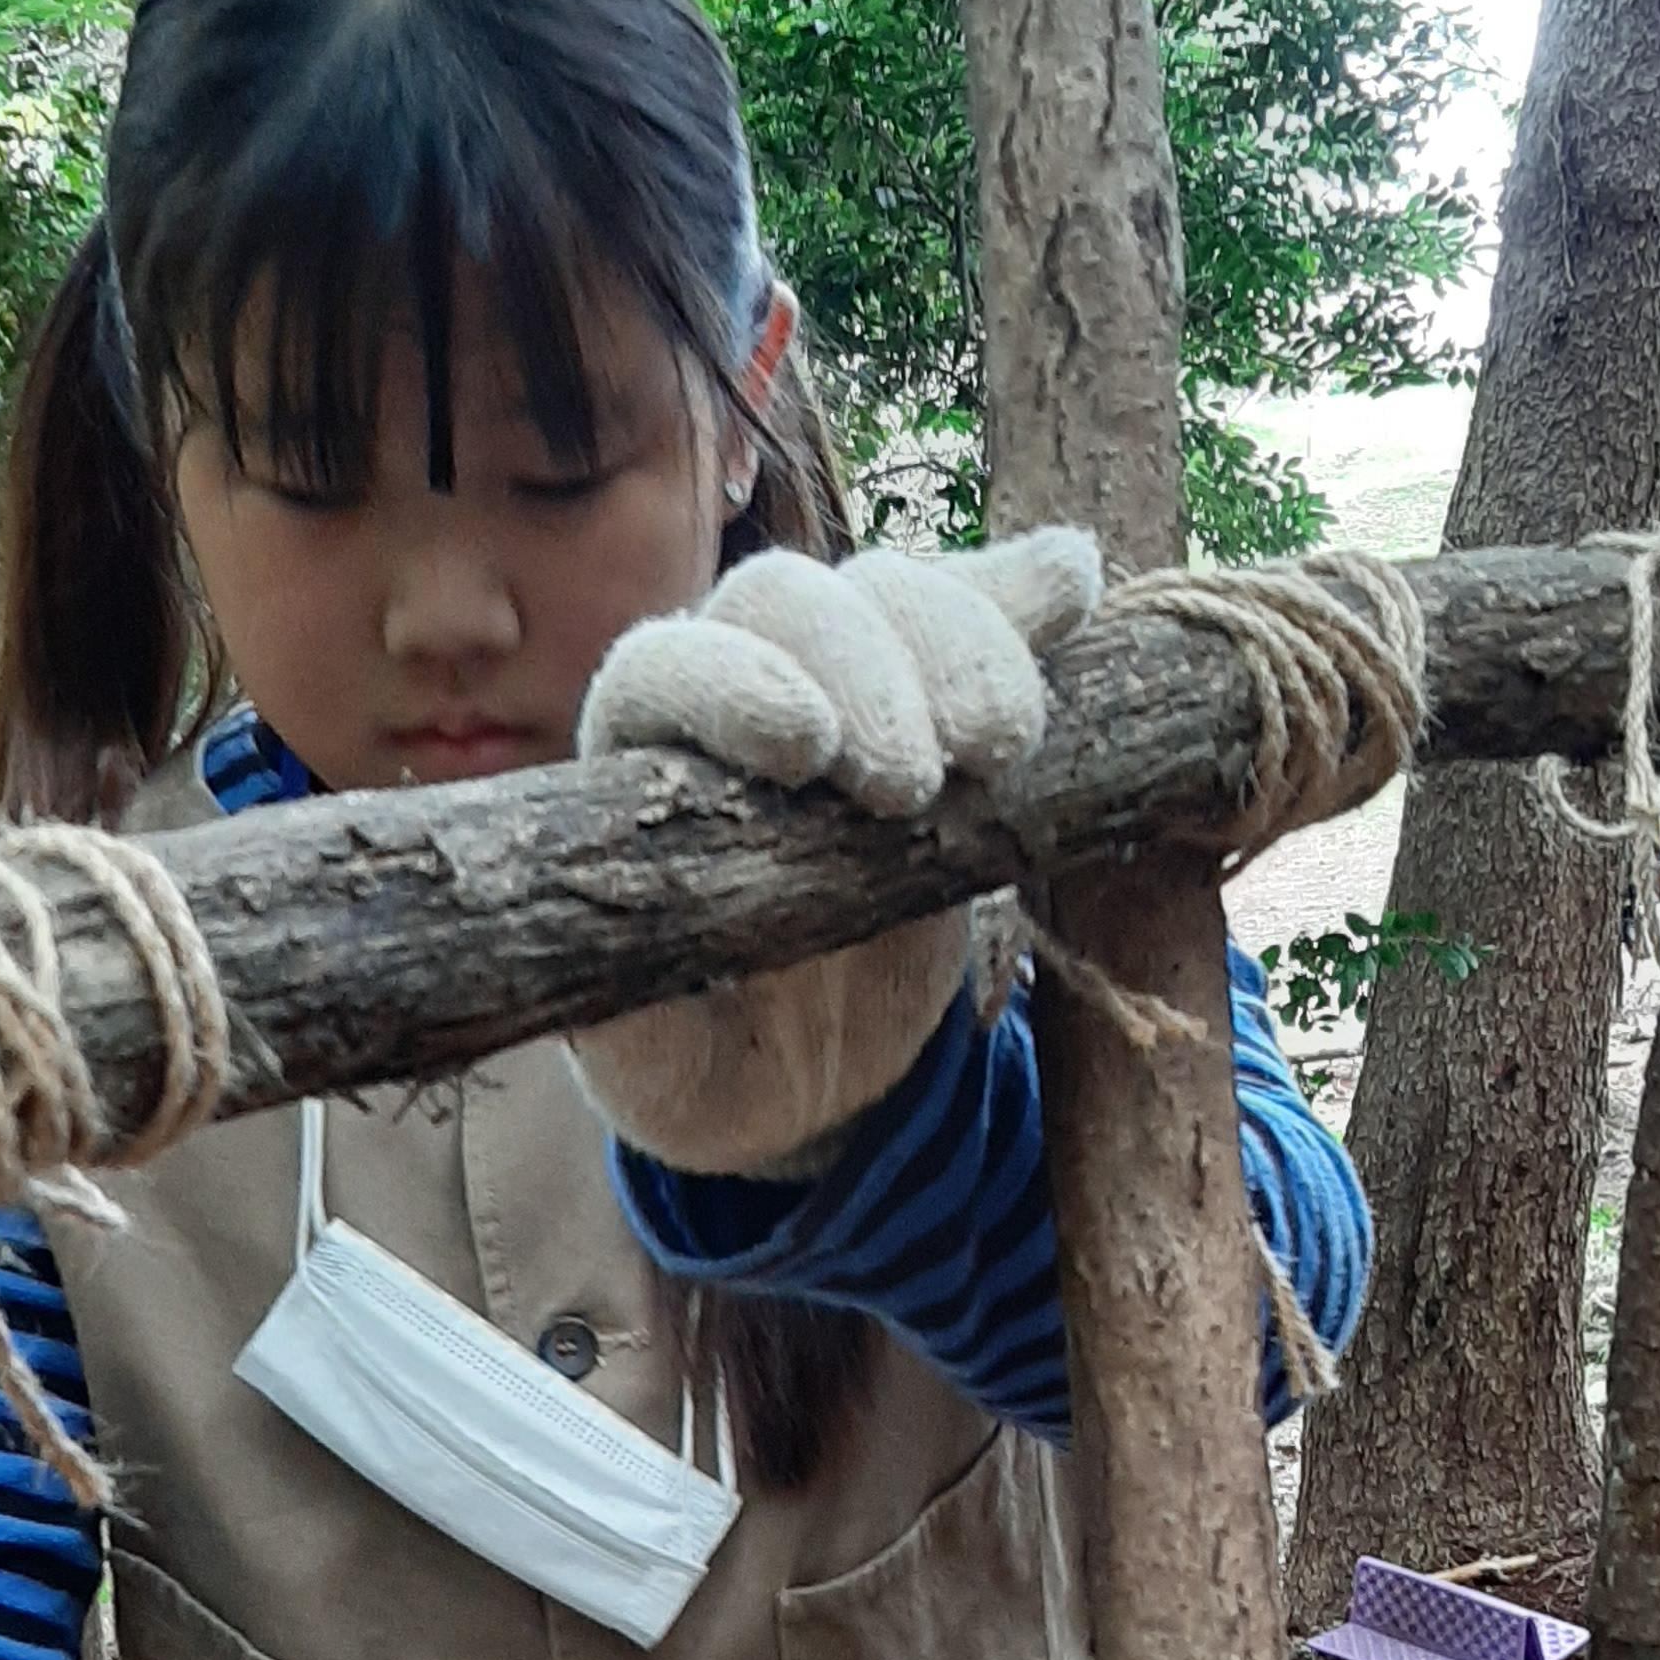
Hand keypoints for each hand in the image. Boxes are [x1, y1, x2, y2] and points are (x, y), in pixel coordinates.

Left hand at [568, 530, 1100, 1173]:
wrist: (802, 1070)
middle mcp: (739, 688)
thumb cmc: (700, 1057)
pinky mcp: (944, 700)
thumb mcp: (649, 1066)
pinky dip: (1030, 600)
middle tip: (916, 783)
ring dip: (963, 645)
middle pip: (790, 601)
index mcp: (641, 758)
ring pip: (895, 596)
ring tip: (1004, 745)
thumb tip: (584, 1001)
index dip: (731, 686)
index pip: (662, 669)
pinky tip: (1075, 588)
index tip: (802, 749)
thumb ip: (619, 1023)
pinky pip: (984, 619)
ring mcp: (850, 683)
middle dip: (865, 669)